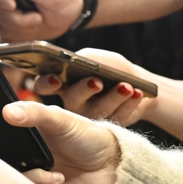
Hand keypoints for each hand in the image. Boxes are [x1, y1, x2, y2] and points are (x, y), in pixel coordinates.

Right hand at [0, 0, 82, 41]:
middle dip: (16, 18)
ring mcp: (5, 11)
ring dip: (21, 27)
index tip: (12, 5)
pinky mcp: (9, 26)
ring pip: (1, 23)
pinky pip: (7, 34)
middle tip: (36, 17)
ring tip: (38, 19)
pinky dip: (22, 35)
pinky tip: (33, 27)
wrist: (67, 12)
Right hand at [33, 50, 156, 127]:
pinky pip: (118, 117)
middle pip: (73, 99)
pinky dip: (129, 103)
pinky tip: (138, 93)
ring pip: (98, 110)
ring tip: (127, 86)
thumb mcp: (96, 57)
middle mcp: (73, 101)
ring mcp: (90, 117)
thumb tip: (74, 61)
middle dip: (85, 89)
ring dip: (114, 96)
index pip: (44, 85)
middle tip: (98, 82)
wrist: (138, 83)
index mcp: (63, 82)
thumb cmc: (111, 67)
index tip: (56, 79)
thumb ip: (84, 58)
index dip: (46, 83)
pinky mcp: (108, 126)